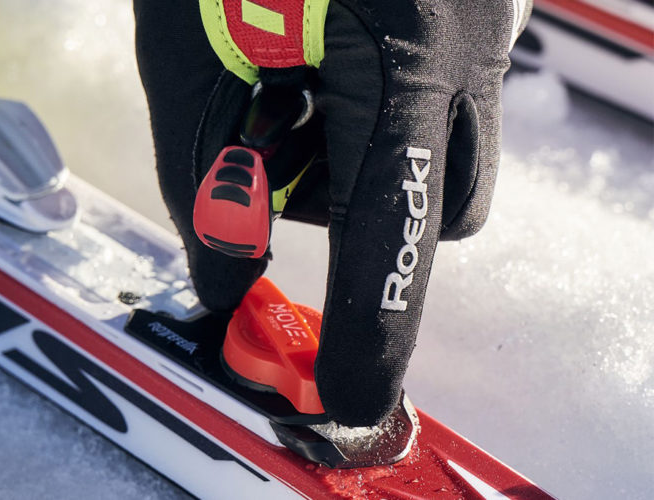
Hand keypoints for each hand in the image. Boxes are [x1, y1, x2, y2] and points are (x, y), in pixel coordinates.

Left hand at [134, 0, 530, 425]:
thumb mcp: (181, 51)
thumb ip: (204, 176)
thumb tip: (221, 285)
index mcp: (400, 46)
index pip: (391, 223)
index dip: (373, 326)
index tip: (352, 399)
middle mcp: (470, 39)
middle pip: (433, 208)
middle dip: (348, 213)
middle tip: (275, 143)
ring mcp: (490, 20)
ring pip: (445, 163)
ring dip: (363, 161)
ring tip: (294, 74)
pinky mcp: (481, 9)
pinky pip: (445, 109)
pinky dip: (377, 116)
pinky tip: (326, 49)